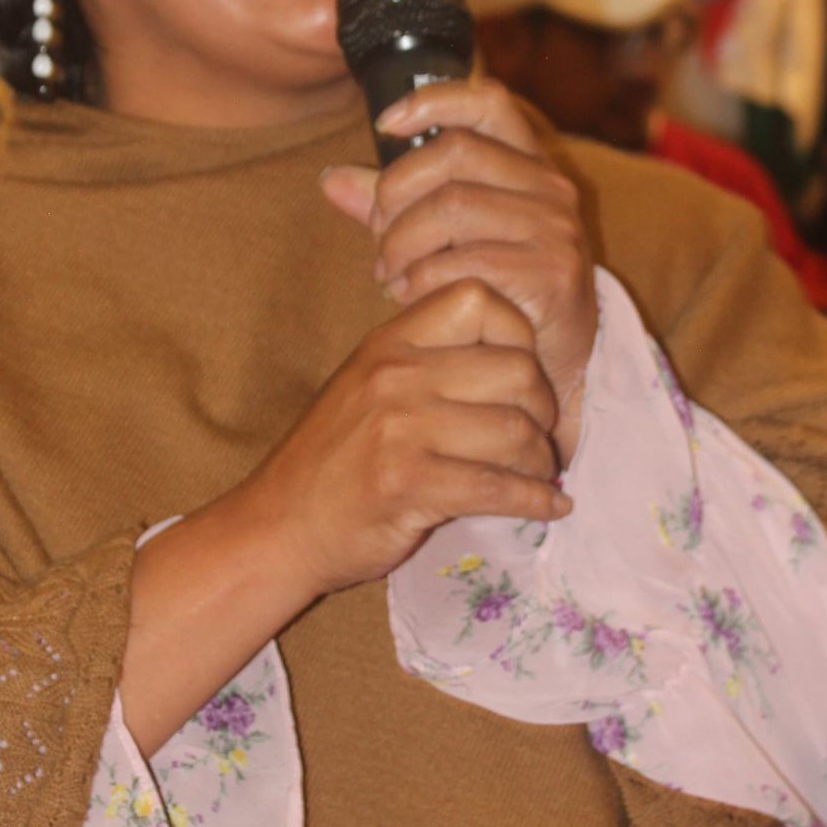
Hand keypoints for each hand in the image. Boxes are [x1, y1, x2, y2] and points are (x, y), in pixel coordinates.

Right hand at [240, 277, 569, 601]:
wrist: (278, 527)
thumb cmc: (332, 460)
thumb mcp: (368, 386)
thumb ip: (427, 363)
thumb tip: (517, 362)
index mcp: (389, 343)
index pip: (478, 299)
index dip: (519, 334)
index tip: (522, 377)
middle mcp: (396, 375)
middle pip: (516, 369)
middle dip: (543, 410)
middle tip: (538, 436)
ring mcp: (399, 429)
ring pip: (515, 430)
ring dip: (539, 460)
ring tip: (537, 474)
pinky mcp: (407, 484)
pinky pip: (497, 487)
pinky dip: (534, 500)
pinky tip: (548, 506)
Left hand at [320, 78, 598, 461]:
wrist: (553, 365)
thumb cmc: (495, 290)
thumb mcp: (446, 239)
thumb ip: (395, 206)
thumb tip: (330, 179)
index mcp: (529, 165)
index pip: (489, 101)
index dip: (434, 100)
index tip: (384, 123)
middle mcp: (550, 188)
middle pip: (454, 154)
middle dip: (397, 191)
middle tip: (375, 236)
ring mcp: (555, 230)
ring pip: (452, 206)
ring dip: (402, 241)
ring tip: (387, 273)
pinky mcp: (552, 274)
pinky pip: (465, 262)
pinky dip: (423, 278)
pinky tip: (409, 296)